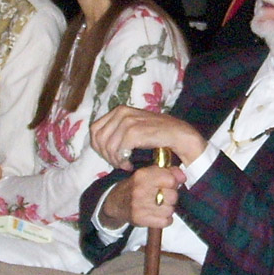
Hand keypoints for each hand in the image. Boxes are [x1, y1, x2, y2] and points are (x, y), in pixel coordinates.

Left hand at [90, 106, 206, 168]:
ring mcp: (128, 120)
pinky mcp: (135, 130)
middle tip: (119, 162)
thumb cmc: (156, 134)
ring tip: (125, 164)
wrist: (179, 135)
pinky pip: (119, 150)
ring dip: (115, 160)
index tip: (111, 156)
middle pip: (99, 139)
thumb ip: (117, 131)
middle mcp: (121, 112)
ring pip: (108, 146)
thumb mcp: (133, 127)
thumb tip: (98, 144)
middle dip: (106, 155)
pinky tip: (130, 164)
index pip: (94, 130)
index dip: (98, 147)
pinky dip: (122, 161)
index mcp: (119, 110)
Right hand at [100, 165, 184, 228]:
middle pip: (172, 196)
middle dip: (171, 196)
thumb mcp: (147, 174)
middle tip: (163, 196)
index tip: (169, 184)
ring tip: (160, 205)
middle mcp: (140, 190)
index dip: (173, 182)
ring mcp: (140, 206)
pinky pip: (166, 221)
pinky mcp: (141, 220)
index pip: (170, 179)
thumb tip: (183, 177)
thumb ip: (167, 172)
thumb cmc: (134, 187)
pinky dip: (165, 219)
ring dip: (168, 208)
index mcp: (142, 176)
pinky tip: (158, 214)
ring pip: (170, 209)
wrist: (115, 203)